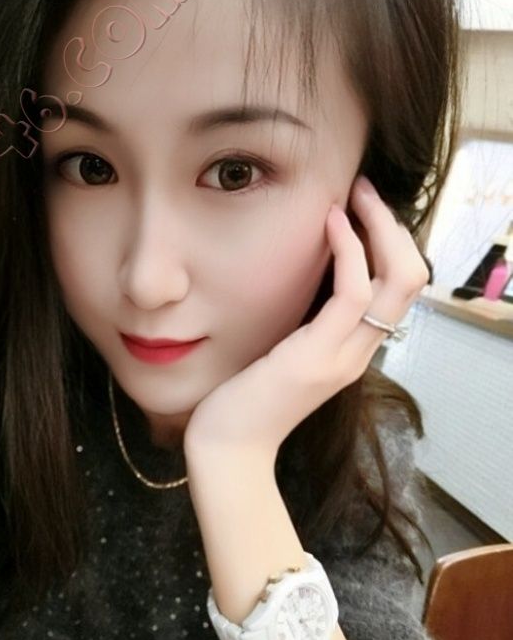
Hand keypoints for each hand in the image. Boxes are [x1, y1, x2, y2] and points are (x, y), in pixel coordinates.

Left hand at [183, 175, 430, 463]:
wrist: (229, 450)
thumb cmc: (245, 401)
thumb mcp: (284, 354)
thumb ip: (305, 324)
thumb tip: (302, 282)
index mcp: (353, 351)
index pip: (398, 290)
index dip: (390, 243)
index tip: (362, 207)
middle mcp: (358, 353)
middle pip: (410, 279)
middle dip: (393, 227)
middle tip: (364, 190)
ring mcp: (343, 356)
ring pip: (395, 280)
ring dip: (379, 227)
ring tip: (354, 195)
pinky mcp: (318, 356)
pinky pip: (353, 293)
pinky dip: (349, 250)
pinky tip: (332, 223)